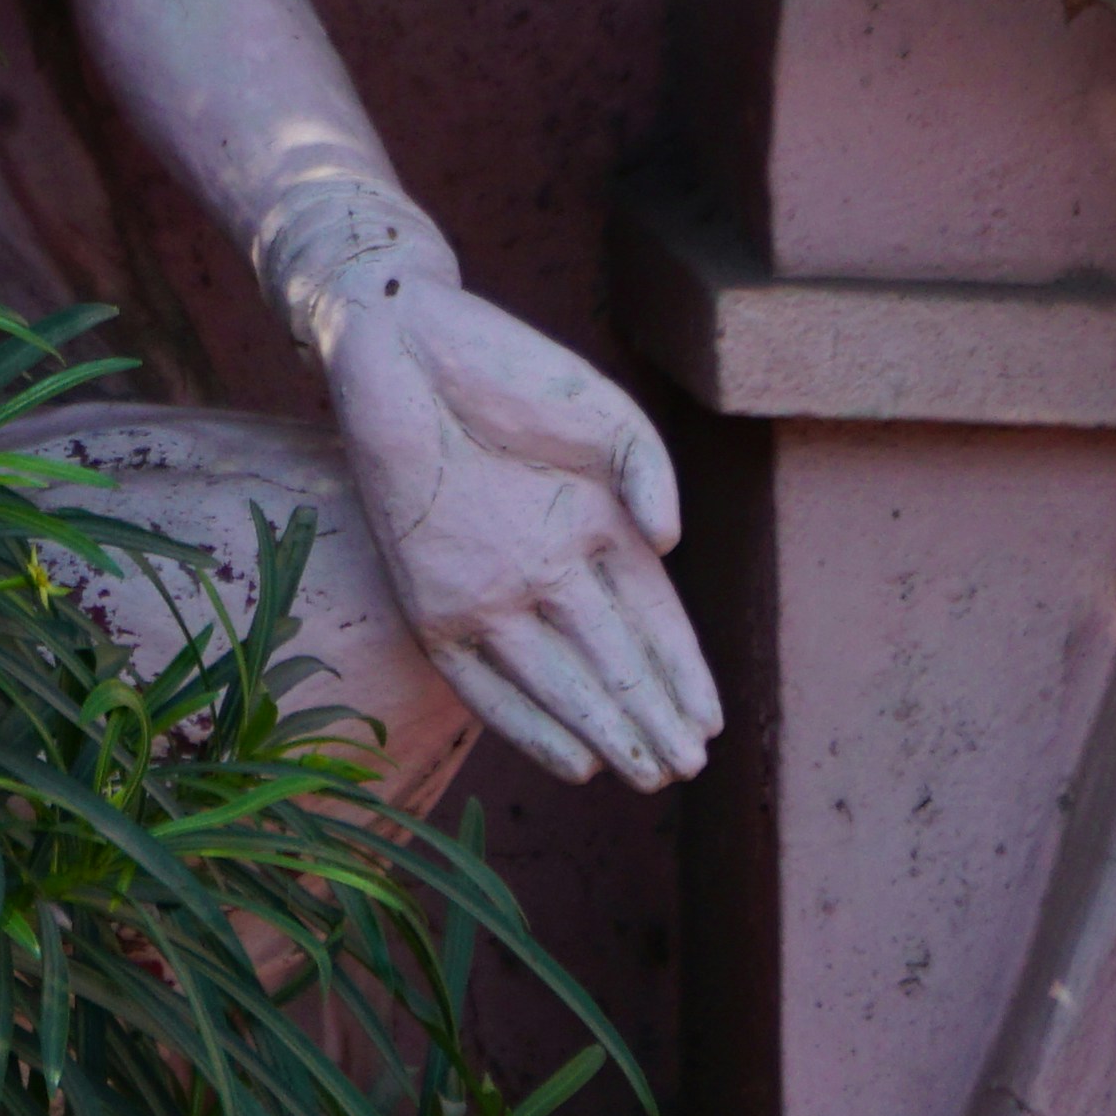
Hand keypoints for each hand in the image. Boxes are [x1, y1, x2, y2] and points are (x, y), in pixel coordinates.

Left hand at [321, 281, 718, 788]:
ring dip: (604, 729)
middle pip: (613, 659)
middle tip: (684, 770)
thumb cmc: (508, 368)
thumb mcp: (602, 409)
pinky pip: (485, 676)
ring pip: (564, 676)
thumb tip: (670, 543)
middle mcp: (549, 566)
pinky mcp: (432, 596)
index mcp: (598, 525)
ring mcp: (492, 585)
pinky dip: (527, 722)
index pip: (654, 618)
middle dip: (650, 718)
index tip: (711, 723)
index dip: (683, 671)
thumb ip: (650, 470)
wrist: (404, 340)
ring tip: (646, 775)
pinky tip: (571, 761)